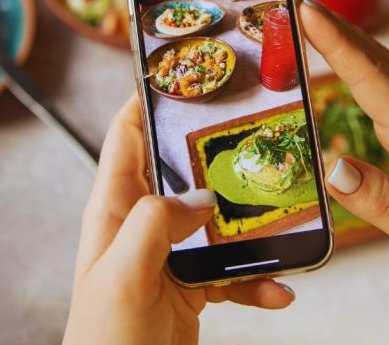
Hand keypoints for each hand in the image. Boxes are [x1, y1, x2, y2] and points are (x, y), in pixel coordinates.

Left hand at [63, 96, 293, 344]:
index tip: (186, 71)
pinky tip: (279, 289)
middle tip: (259, 138)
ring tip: (284, 222)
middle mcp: (140, 223)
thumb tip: (200, 197)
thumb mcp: (124, 275)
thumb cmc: (104, 342)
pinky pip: (232, 272)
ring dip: (251, 225)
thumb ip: (156, 225)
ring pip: (217, 220)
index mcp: (114, 208)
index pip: (127, 136)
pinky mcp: (191, 286)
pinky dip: (257, 280)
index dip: (148, 99)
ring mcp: (168, 254)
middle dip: (221, 157)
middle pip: (184, 170)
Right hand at [299, 0, 388, 294]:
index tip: (306, 12)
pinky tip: (343, 58)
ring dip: (345, 37)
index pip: (372, 80)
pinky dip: (357, 60)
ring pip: (380, 66)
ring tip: (308, 16)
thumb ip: (380, 201)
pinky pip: (383, 84)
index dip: (336, 44)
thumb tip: (331, 166)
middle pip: (375, 59)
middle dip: (334, 26)